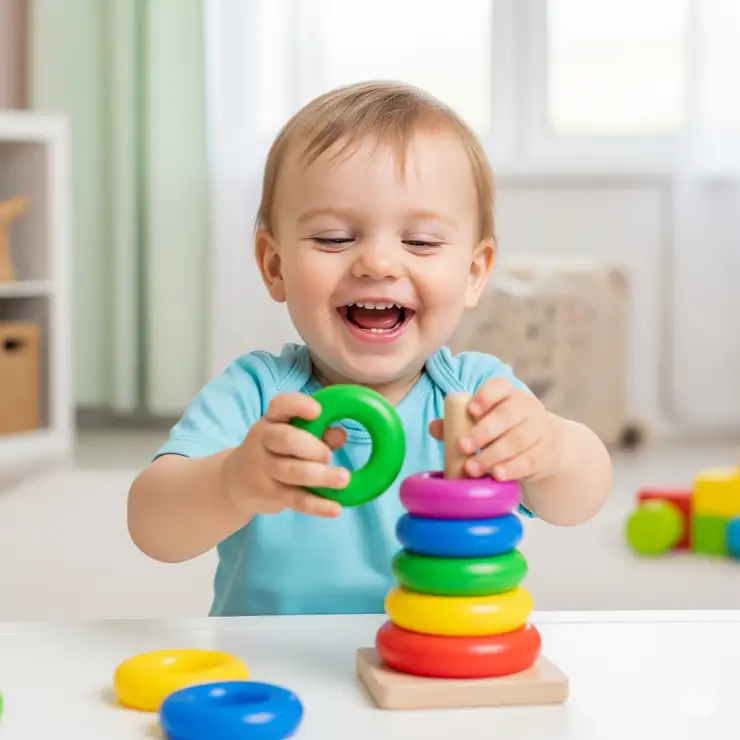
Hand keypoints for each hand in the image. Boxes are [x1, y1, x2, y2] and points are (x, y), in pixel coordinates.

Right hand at [221, 392, 347, 517]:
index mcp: (271, 420)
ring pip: (292, 472)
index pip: (280, 406)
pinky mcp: (269, 494)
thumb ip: (318, 433)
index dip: (298, 406)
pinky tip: (335, 508)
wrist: (235, 482)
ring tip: (344, 479)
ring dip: (321, 476)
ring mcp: (264, 469)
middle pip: (286, 440)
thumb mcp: (292, 435)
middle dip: (312, 447)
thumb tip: (340, 434)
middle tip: (328, 455)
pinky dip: (317, 505)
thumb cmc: (275, 451)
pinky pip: (295, 499)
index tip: (318, 411)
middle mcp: (263, 441)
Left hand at [429, 378, 563, 481]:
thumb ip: (457, 423)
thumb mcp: (483, 422)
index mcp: (507, 393)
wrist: (544, 445)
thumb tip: (433, 427)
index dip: (486, 396)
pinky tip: (498, 475)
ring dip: (493, 455)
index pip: (499, 386)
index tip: (471, 409)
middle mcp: (526, 406)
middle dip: (483, 432)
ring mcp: (540, 428)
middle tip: (462, 447)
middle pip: (507, 416)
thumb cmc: (503, 430)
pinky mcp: (547, 451)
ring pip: (518, 440)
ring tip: (472, 468)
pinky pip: (530, 460)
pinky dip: (513, 468)